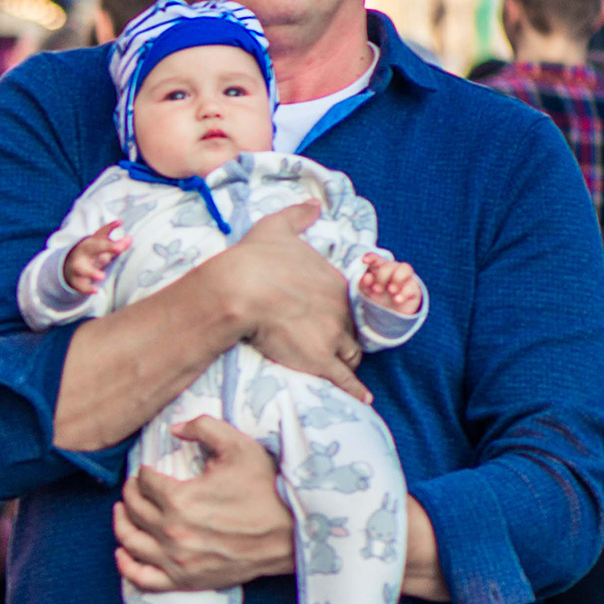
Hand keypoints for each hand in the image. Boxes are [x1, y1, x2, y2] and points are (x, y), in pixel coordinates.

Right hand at [63, 223, 127, 295]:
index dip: (111, 227)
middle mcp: (84, 252)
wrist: (69, 266)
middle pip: (93, 248)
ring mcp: (78, 266)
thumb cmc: (92, 255)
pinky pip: (80, 285)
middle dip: (106, 247)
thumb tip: (130, 239)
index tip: (120, 222)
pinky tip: (95, 291)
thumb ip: (117, 246)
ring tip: (102, 276)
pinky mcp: (75, 279)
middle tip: (119, 248)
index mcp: (92, 242)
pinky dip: (87, 288)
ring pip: (82, 269)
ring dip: (91, 272)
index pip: (101, 232)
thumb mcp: (103, 249)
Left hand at [113, 419, 294, 593]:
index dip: (144, 472)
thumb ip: (204, 427)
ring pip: (130, 542)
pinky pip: (143, 579)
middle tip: (134, 487)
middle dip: (130, 493)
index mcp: (180, 498)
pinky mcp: (185, 580)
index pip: (145, 481)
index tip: (149, 471)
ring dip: (121, 523)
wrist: (292, 533)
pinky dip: (126, 566)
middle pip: (134, 508)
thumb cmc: (266, 489)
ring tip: (122, 511)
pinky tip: (122, 553)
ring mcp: (177, 559)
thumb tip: (175, 428)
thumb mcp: (239, 446)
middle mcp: (172, 531)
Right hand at [220, 204, 369, 402]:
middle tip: (333, 347)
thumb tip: (314, 204)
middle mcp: (339, 308)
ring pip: (350, 354)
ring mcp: (331, 335)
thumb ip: (298, 215)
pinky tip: (362, 399)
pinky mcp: (319, 359)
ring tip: (340, 371)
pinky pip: (344, 379)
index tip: (327, 319)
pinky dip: (355, 390)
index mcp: (333, 281)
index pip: (346, 303)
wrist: (241, 288)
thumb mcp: (278, 227)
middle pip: (352, 330)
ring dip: (346, 362)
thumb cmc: (256, 259)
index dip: (338, 313)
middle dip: (346, 338)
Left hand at [355, 251, 424, 317]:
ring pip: (405, 268)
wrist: (392, 313)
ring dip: (397, 278)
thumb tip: (366, 276)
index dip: (371, 258)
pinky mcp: (414, 289)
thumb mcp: (368, 291)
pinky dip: (404, 293)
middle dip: (382, 276)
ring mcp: (405, 278)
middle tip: (377, 290)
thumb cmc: (378, 297)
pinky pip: (412, 285)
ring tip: (391, 290)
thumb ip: (364, 284)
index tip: (364, 261)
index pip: (375, 259)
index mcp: (379, 269)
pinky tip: (397, 300)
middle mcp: (393, 270)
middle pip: (389, 264)